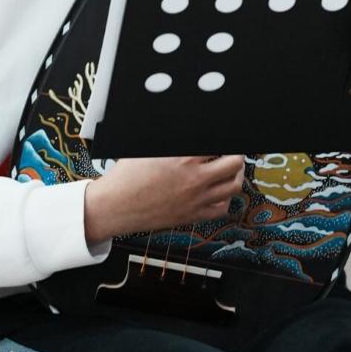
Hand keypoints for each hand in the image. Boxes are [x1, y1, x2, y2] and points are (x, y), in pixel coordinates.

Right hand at [83, 154, 246, 245]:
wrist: (114, 207)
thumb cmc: (126, 176)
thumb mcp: (147, 149)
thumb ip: (171, 142)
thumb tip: (185, 135)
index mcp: (183, 157)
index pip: (218, 144)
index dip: (224, 141)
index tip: (223, 142)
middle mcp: (195, 178)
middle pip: (235, 163)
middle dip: (236, 155)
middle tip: (231, 153)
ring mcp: (196, 199)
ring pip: (233, 186)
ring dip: (236, 175)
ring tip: (231, 170)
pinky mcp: (192, 215)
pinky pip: (222, 209)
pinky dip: (226, 199)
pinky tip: (219, 193)